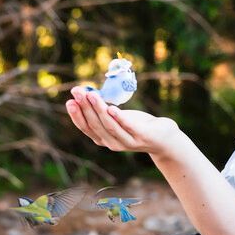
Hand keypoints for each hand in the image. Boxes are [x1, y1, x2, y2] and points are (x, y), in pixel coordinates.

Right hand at [66, 87, 180, 156]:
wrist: (165, 138)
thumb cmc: (137, 124)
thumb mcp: (117, 117)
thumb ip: (102, 109)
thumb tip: (82, 91)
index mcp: (103, 138)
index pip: (86, 128)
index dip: (77, 115)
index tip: (69, 101)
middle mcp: (112, 143)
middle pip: (96, 125)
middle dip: (85, 107)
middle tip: (78, 92)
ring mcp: (127, 142)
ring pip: (109, 126)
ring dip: (99, 109)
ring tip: (92, 95)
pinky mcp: (142, 137)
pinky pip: (128, 127)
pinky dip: (119, 118)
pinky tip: (112, 108)